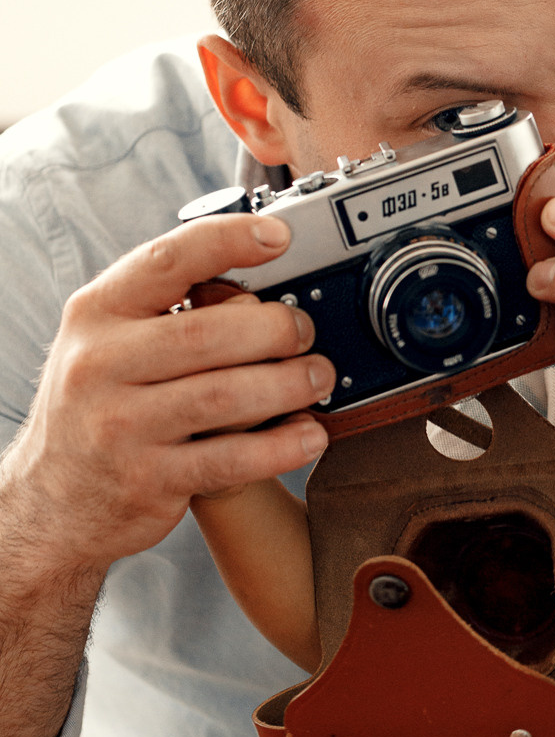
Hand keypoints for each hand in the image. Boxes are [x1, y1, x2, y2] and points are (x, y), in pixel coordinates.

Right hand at [6, 212, 333, 577]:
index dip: (229, 241)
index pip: (167, 260)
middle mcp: (101, 364)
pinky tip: (308, 435)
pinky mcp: (149, 480)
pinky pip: (231, 458)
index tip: (279, 236)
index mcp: (96, 314)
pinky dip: (281, 445)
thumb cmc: (97, 406)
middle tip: (305, 332)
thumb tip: (255, 284)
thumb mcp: (106, 343)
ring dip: (288, 384)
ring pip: (226, 396)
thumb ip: (162, 309)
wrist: (54, 500)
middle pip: (209, 333)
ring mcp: (122, 426)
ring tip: (317, 377)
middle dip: (275, 328)